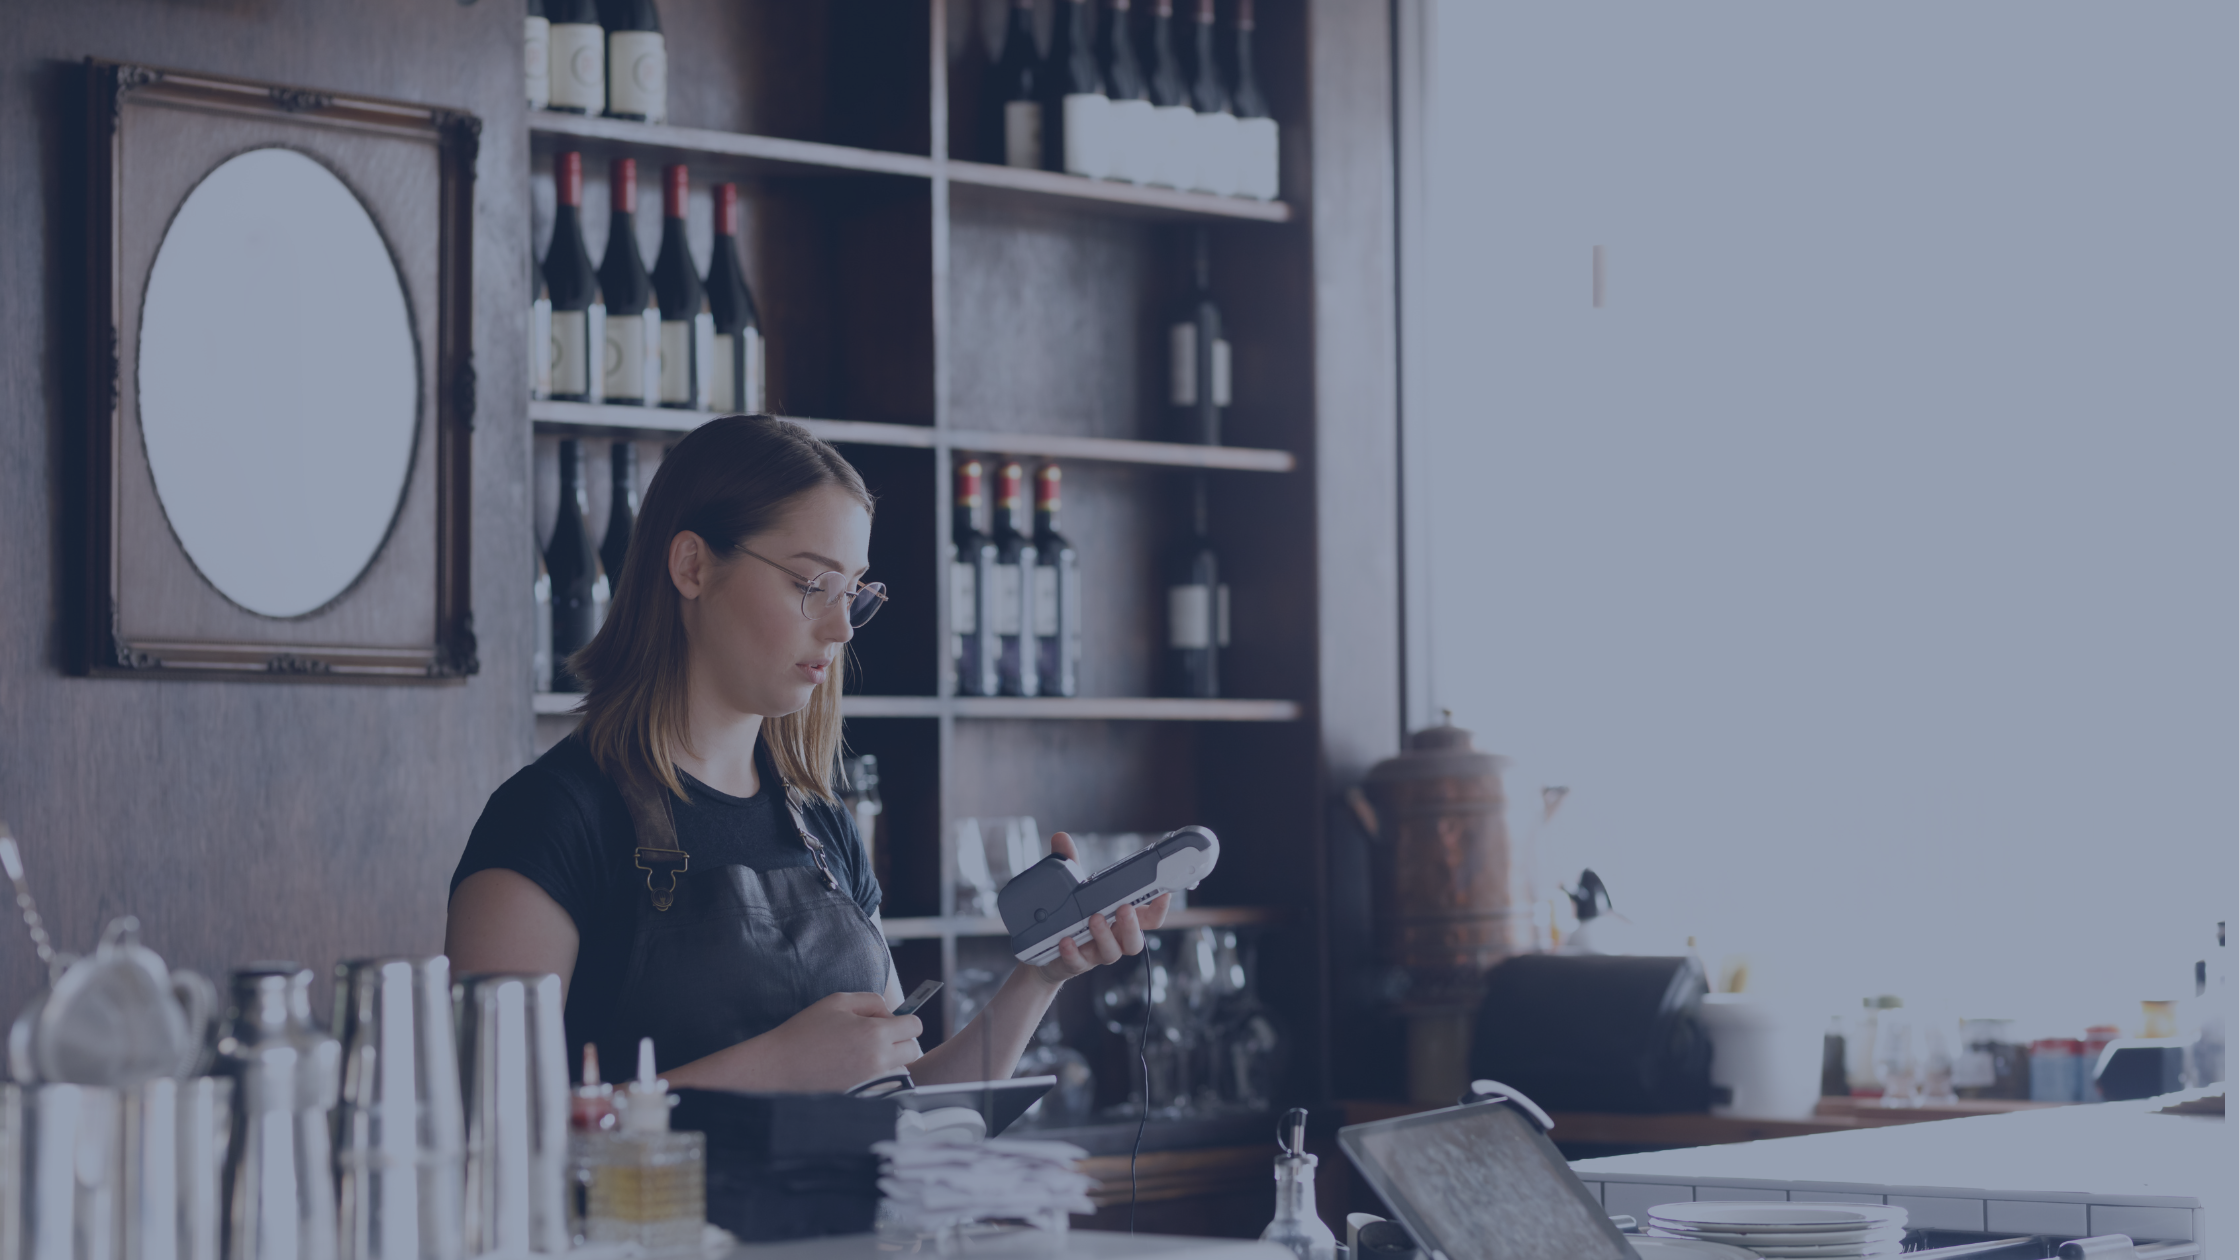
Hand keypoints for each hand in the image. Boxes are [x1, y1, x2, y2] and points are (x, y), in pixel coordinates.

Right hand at [665, 991, 921, 1092]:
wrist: (779, 1068)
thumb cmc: (805, 1031)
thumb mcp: (837, 1001)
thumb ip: (871, 1001)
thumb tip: (890, 1013)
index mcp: (875, 1033)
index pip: (915, 1026)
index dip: (905, 1020)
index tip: (891, 1021)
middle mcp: (878, 1060)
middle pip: (913, 1050)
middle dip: (902, 1040)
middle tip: (878, 1036)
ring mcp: (872, 1081)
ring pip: (901, 1068)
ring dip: (891, 1059)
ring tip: (863, 1052)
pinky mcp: (863, 1096)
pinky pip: (884, 1083)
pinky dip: (877, 1075)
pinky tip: (854, 1067)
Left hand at [1032, 831, 1170, 986]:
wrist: (1046, 952)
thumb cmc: (1072, 917)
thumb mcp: (1073, 889)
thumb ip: (1070, 863)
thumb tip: (1061, 837)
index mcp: (1122, 920)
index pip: (1150, 918)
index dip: (1160, 908)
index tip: (1164, 893)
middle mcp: (1114, 938)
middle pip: (1136, 941)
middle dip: (1133, 925)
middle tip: (1124, 909)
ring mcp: (1096, 953)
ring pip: (1112, 952)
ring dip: (1105, 936)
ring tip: (1094, 919)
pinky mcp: (1076, 964)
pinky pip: (1079, 962)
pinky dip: (1074, 952)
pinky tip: (1066, 941)